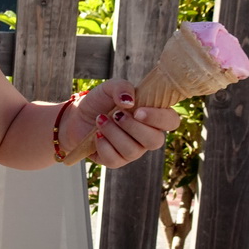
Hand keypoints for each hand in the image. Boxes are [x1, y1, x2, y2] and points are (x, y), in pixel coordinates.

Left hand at [63, 80, 179, 167]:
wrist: (77, 116)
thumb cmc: (100, 101)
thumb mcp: (109, 87)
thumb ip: (122, 87)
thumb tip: (130, 101)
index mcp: (153, 116)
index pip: (171, 121)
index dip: (158, 118)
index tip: (138, 111)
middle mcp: (147, 136)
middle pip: (155, 141)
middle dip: (132, 127)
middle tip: (115, 114)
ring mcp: (133, 150)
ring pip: (132, 151)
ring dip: (113, 133)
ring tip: (100, 120)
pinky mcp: (116, 161)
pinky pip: (114, 160)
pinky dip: (103, 145)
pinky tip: (96, 135)